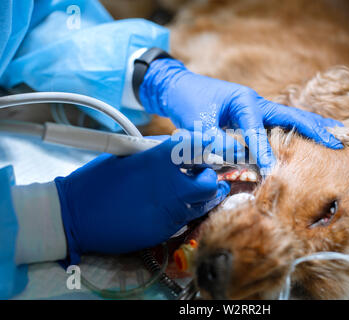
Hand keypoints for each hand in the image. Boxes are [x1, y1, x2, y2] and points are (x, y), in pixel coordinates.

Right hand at [54, 134, 229, 263]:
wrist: (75, 215)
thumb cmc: (96, 180)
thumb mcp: (126, 156)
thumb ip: (156, 154)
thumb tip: (176, 152)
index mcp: (160, 160)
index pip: (196, 147)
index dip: (203, 147)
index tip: (204, 147)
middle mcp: (171, 185)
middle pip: (208, 182)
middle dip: (209, 178)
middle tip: (201, 175)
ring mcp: (169, 211)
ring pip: (202, 204)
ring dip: (202, 197)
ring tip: (197, 192)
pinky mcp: (163, 231)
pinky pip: (183, 220)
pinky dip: (184, 212)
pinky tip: (174, 207)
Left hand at [139, 58, 342, 172]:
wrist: (178, 88)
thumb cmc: (187, 103)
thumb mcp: (197, 124)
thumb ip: (217, 141)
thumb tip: (241, 157)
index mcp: (243, 100)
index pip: (258, 131)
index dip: (264, 152)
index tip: (273, 171)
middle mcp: (256, 103)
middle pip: (291, 117)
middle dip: (314, 130)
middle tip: (337, 143)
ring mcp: (257, 109)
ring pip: (290, 120)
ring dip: (311, 130)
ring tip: (335, 140)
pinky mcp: (254, 117)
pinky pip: (279, 126)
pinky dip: (295, 133)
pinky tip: (308, 142)